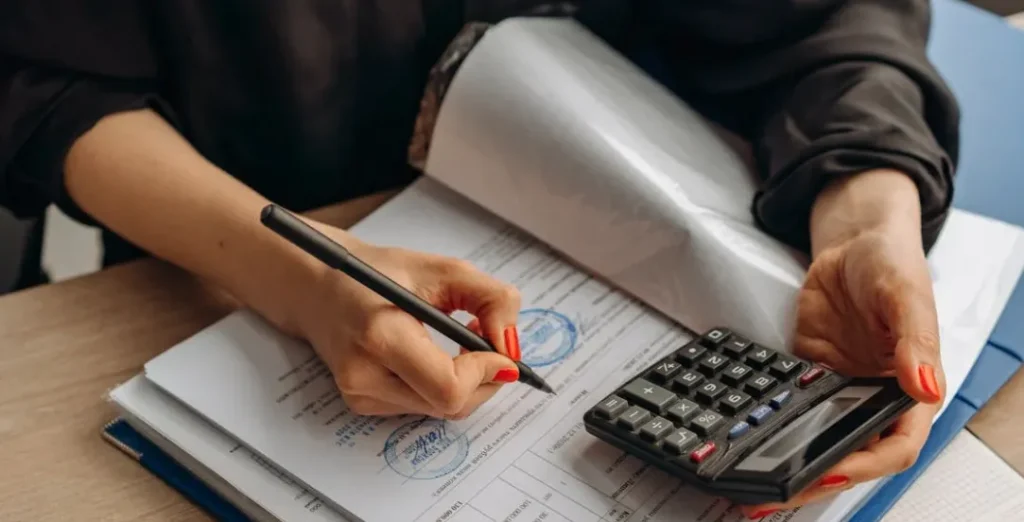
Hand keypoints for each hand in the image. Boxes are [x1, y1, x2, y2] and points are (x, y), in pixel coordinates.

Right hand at [292, 223, 522, 419]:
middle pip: (451, 405)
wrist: (319, 285)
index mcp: (381, 335)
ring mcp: (360, 395)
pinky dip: (442, 385)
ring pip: (441, 410)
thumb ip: (490, 300)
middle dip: (484, 379)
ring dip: (465, 382)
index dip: (486, 373)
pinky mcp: (362, 404)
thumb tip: (512, 346)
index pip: (449, 387)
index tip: (501, 351)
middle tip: (487, 341)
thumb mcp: (443, 269)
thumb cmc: (380, 272)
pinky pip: (423, 406)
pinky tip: (434, 355)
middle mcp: (365, 375)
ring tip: (460, 342)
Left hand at [740, 170, 944, 518]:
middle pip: (850, 454)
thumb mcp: (904, 295)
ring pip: (816, 438)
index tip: (829, 473)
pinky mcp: (807, 376)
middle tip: (775, 494)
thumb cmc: (889, 264)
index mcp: (911, 390)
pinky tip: (748, 438)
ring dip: (790, 461)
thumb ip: (914, 341)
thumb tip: (924, 385)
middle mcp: (874, 397)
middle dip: (816, 479)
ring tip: (756, 484)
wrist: (851, 243)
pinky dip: (771, 426)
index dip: (863, 466)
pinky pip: (789, 408)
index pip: (894, 446)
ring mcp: (838, 390)